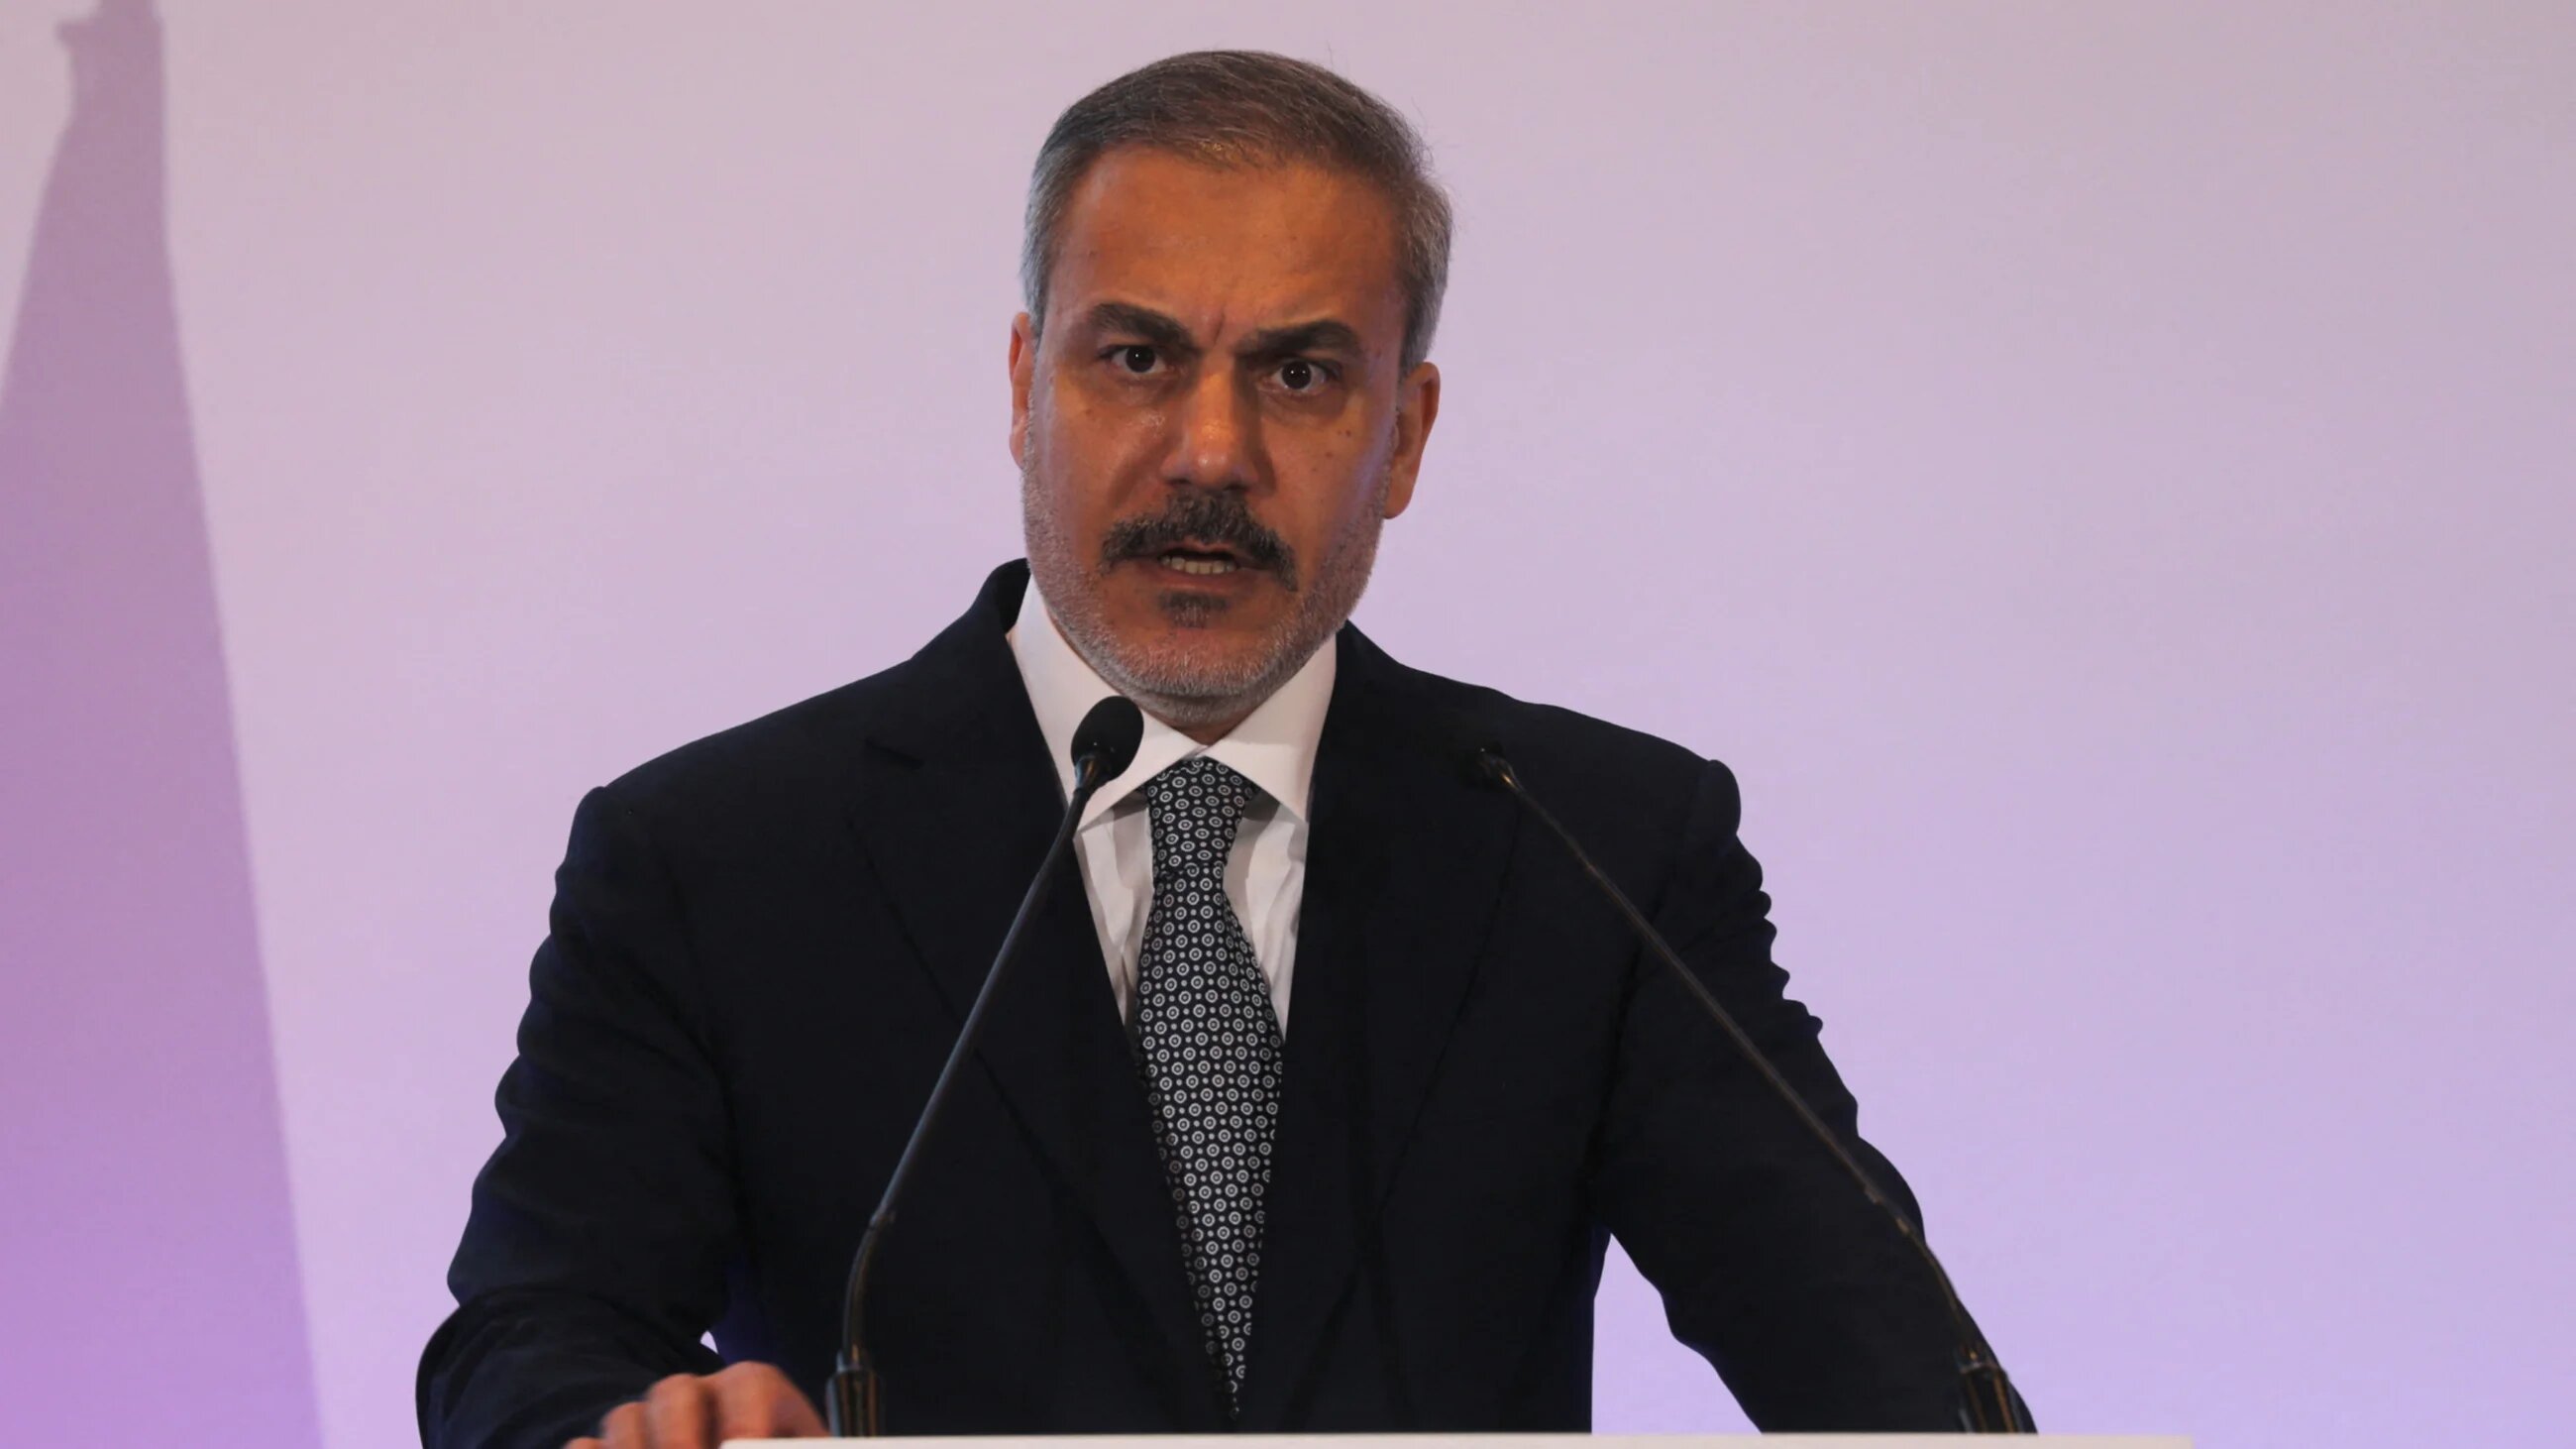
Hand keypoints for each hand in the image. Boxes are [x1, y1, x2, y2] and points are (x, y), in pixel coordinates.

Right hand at [568, 1362, 828, 1448]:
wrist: (750, 1447)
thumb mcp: (794, 1444)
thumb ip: (792, 1445)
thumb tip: (767, 1445)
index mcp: (752, 1392)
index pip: (749, 1382)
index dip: (744, 1418)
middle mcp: (697, 1396)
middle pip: (674, 1391)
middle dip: (676, 1438)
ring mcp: (648, 1421)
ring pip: (624, 1416)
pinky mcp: (608, 1448)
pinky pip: (583, 1446)